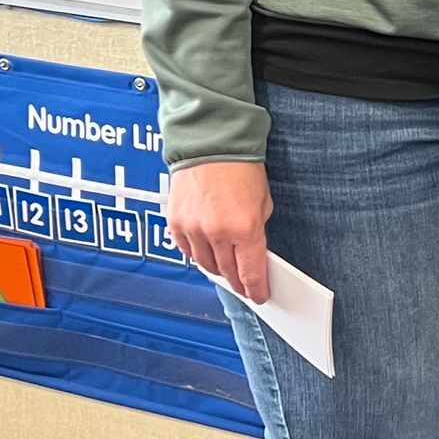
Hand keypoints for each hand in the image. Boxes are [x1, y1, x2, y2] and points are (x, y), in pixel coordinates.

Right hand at [166, 160, 272, 302]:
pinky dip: (198, 254)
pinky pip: (187, 251)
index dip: (256, 289)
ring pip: (206, 265)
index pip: (250, 272)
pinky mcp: (176, 223)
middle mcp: (216, 232)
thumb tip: (252, 254)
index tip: (259, 295)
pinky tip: (207, 250)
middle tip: (244, 284)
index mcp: (244, 227)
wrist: (210, 143)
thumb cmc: (240, 168)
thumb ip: (257, 231)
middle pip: (228, 272)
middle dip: (238, 281)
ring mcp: (193, 228)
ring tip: (227, 265)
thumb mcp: (262, 202)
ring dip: (218, 268)